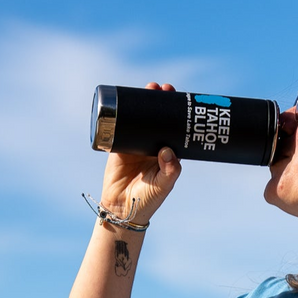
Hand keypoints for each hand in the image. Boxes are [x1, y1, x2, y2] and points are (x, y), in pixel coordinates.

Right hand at [100, 83, 182, 223]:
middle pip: (157, 118)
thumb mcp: (163, 185)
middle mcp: (152, 145)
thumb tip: (167, 150)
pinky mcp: (119, 145)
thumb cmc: (148, 199)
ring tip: (148, 88)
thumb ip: (170, 170)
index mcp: (167, 152)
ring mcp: (135, 144)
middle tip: (162, 88)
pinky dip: (122, 114)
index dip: (176, 112)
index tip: (178, 98)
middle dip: (159, 101)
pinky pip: (121, 126)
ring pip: (140, 119)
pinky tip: (124, 101)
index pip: (174, 127)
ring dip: (142, 103)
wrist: (123, 209)